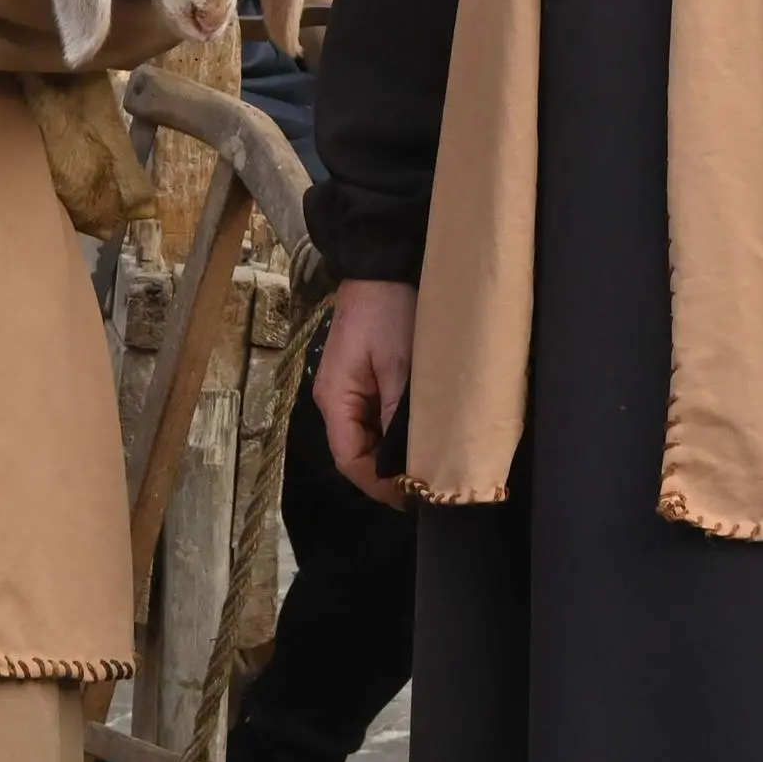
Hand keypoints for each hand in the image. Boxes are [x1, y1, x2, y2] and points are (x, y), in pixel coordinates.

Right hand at [315, 279, 416, 509]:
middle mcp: (334, 400)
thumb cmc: (389, 313)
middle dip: (387, 472)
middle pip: (355, 452)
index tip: (415, 494)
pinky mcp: (360, 380)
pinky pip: (373, 418)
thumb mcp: (400, 367)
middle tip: (428, 482)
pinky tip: (418, 435)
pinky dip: (393, 432)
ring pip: (366, 438)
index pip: (350, 459)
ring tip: (428, 462)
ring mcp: (346, 390)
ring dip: (391, 453)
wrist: (382, 266)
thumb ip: (398, 418)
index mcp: (335, 399)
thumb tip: (404, 464)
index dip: (379, 484)